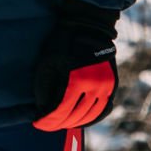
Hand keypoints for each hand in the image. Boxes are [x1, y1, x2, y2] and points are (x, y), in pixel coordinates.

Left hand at [32, 0, 119, 130]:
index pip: (59, 111)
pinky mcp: (113, 85)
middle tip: (47, 124)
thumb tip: (44, 110)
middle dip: (58, 123)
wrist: (89, 26)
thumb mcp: (48, 63)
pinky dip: (92, 118)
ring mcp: (106, 87)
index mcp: (76, 80)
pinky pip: (104, 110)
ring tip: (61, 123)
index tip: (37, 123)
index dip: (47, 121)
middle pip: (74, 116)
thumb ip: (45, 89)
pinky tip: (81, 120)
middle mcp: (94, 86)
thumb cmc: (63, 42)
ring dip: (74, 123)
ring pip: (90, 116)